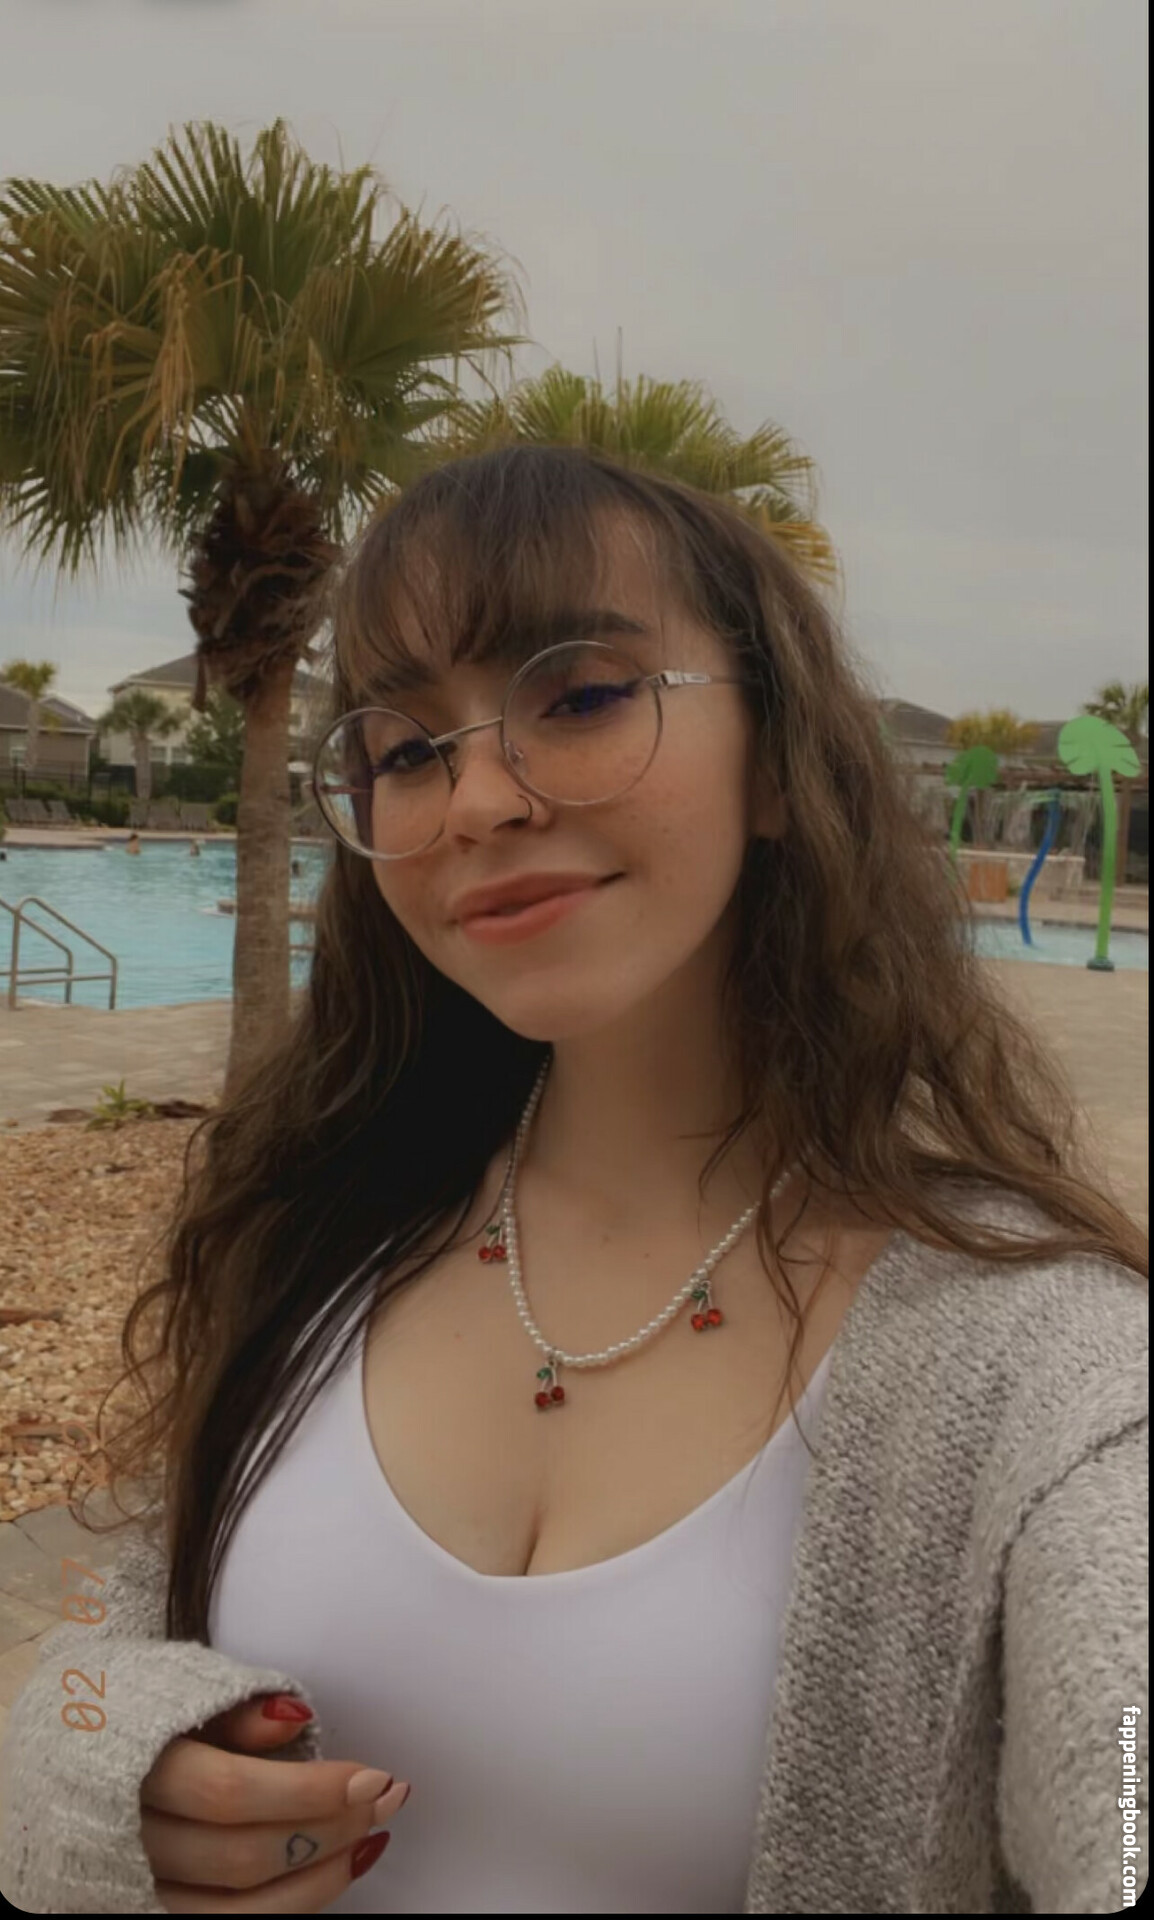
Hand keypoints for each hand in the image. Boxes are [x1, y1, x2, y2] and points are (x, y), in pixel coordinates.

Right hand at [139, 1693, 410, 1912]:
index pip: (228, 1792)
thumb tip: (298, 1717)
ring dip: (317, 1878)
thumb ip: (234, 1708)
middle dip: (328, 1829)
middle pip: (240, 1856)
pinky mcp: (143, 1913)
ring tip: (369, 1840)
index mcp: (127, 1768)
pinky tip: (328, 1874)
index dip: (307, 1790)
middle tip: (384, 1798)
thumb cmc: (127, 1715)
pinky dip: (286, 1908)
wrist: (59, 1756)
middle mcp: (125, 1841)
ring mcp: (130, 1890)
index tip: (372, 1775)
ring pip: (236, 1909)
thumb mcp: (171, 1689)